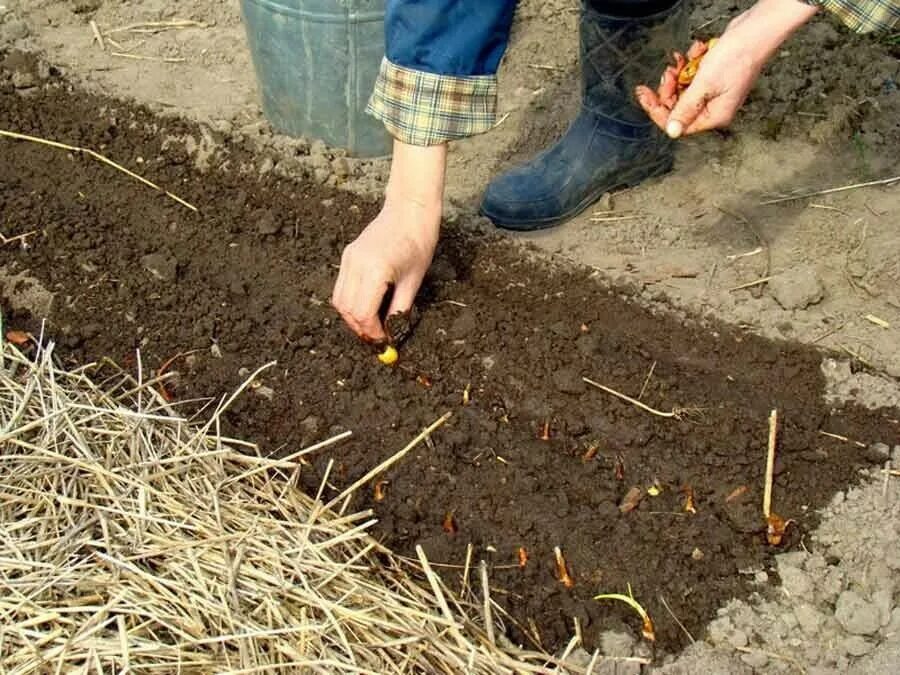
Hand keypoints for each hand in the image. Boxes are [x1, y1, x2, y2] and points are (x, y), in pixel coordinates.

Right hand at [332, 141, 445, 341]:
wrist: (410, 211)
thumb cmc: (418, 243)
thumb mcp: (414, 281)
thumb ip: (400, 308)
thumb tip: (393, 332)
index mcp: (375, 271)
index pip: (363, 313)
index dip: (372, 332)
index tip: (383, 340)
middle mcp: (356, 264)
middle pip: (347, 309)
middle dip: (359, 327)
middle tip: (376, 337)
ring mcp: (349, 258)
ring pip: (339, 299)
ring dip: (352, 316)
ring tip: (370, 324)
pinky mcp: (348, 255)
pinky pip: (341, 286)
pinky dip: (349, 301)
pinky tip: (366, 306)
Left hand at [635, 0, 818, 137]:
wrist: (754, 31)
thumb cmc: (737, 56)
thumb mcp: (704, 85)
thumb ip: (685, 109)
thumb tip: (672, 131)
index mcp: (714, 116)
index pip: (678, 124)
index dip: (659, 111)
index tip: (646, 97)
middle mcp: (714, 107)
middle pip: (678, 106)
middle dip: (669, 88)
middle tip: (667, 73)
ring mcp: (715, 92)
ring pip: (683, 89)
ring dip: (680, 73)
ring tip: (682, 60)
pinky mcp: (714, 78)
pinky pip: (693, 76)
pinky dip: (691, 63)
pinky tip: (697, 52)